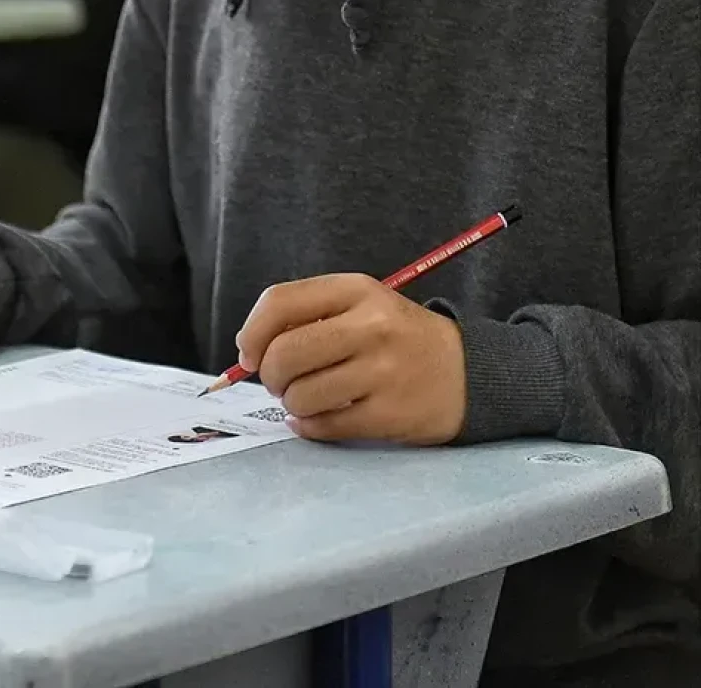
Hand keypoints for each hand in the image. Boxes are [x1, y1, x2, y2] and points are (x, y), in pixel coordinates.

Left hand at [234, 273, 466, 444]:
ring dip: (292, 403)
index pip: (279, 302)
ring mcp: (384, 372)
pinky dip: (309, 426)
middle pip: (283, 354)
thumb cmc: (397, 339)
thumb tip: (247, 350)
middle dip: (270, 375)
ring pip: (300, 395)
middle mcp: (372, 327)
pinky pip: (323, 426)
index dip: (252, 333)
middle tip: (281, 382)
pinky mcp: (390, 414)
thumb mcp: (361, 306)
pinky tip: (319, 417)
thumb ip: (307, 316)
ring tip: (309, 398)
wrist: (470, 372)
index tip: (249, 354)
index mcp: (358, 290)